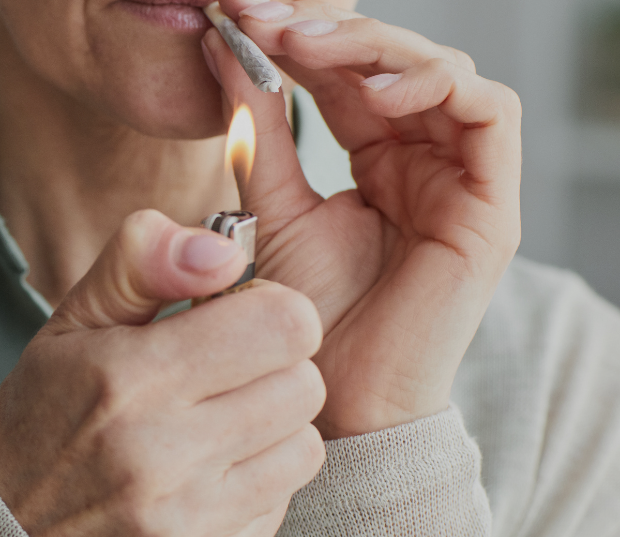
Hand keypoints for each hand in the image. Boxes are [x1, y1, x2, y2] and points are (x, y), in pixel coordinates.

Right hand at [0, 210, 325, 535]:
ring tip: (217, 419)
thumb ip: (142, 262)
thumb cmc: (42, 413)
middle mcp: (161, 450)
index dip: (268, 307)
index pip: (283, 324)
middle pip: (304, 384)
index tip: (233, 316)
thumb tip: (221, 248)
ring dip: (273, 425)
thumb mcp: (72, 321)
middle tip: (224, 369)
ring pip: (304, 445)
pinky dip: (256, 479)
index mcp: (129, 377)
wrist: (2, 524)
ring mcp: (185, 512)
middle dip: (273, 365)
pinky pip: (281, 500)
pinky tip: (207, 468)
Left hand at [203, 0, 521, 437]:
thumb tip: (226, 52)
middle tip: (270, 18)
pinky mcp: (491, 205)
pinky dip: (436, 86)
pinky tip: (374, 92)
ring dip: (378, 48)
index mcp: (375, 154)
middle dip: (332, 30)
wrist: (332, 396)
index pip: (347, 72)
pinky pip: (491, 114)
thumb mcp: (271, 206)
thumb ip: (257, 132)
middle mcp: (423, 157)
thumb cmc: (305, 315)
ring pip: (444, 72)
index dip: (300, 37)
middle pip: (395, 60)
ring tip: (312, 47)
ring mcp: (460, 178)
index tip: (241, 17)